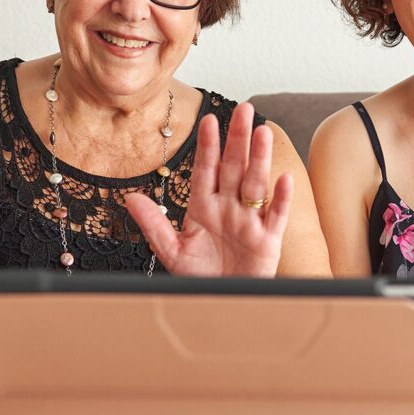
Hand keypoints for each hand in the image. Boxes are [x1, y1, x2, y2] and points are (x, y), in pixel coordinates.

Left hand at [125, 102, 293, 276]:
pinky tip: (283, 178)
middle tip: (245, 109)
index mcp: (204, 207)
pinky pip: (276, 215)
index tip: (208, 120)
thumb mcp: (172, 252)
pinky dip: (281, 198)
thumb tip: (130, 198)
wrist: (222, 304)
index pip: (206, 170)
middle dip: (238, 139)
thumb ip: (154, 224)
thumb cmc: (200, 278)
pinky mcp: (268, 240)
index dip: (208, 146)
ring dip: (259, 158)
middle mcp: (228, 208)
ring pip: (256, 184)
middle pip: (235, 167)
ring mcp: (250, 222)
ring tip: (262, 132)